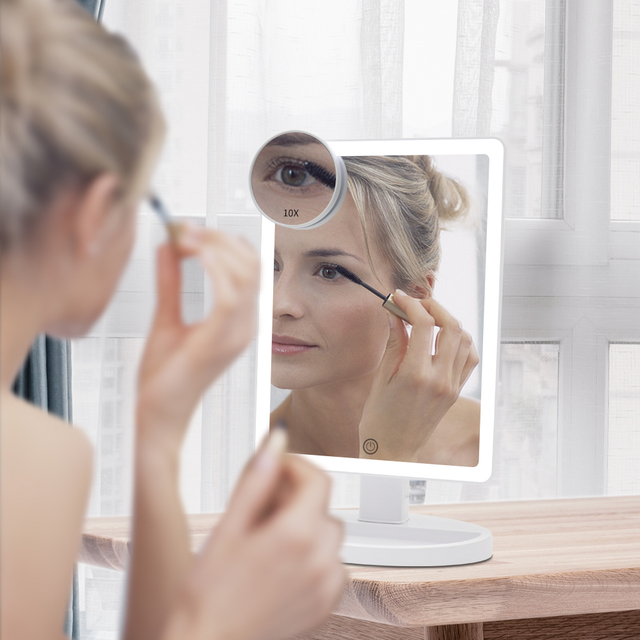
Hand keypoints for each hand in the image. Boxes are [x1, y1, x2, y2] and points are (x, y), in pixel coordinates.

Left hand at [136, 225, 259, 451]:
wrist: (159, 413)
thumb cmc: (165, 377)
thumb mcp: (166, 318)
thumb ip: (170, 282)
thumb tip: (167, 248)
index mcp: (237, 321)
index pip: (247, 268)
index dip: (223, 241)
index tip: (189, 229)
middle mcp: (244, 325)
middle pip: (251, 266)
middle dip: (220, 238)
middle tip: (186, 229)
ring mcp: (236, 334)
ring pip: (245, 276)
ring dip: (216, 248)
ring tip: (186, 237)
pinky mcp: (220, 341)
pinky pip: (229, 296)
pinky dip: (215, 269)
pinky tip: (196, 255)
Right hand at [163, 433, 345, 639]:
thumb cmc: (210, 594)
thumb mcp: (229, 527)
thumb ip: (257, 480)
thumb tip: (275, 443)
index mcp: (296, 534)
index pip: (317, 479)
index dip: (296, 467)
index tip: (278, 469)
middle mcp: (319, 558)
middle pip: (322, 505)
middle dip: (296, 498)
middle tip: (262, 509)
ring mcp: (325, 583)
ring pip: (329, 533)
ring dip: (306, 526)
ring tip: (268, 540)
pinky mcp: (326, 603)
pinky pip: (333, 564)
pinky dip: (314, 556)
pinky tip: (282, 564)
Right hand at [359, 292, 478, 461]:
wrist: (393, 451)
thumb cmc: (379, 419)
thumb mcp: (380, 378)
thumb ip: (393, 343)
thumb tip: (394, 314)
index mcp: (416, 375)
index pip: (423, 324)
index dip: (411, 304)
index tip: (398, 298)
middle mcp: (440, 379)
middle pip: (451, 326)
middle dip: (434, 307)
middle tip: (416, 303)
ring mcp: (452, 386)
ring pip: (465, 339)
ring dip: (448, 322)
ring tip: (428, 319)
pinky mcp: (456, 391)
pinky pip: (469, 358)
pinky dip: (460, 342)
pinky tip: (442, 340)